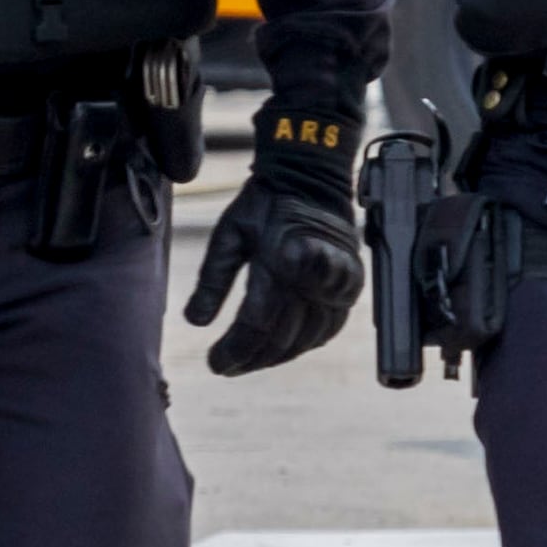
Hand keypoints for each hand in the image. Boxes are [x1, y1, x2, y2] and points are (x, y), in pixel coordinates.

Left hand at [185, 102, 368, 375]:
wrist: (314, 178)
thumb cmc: (265, 204)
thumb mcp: (229, 233)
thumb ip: (213, 278)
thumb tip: (195, 321)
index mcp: (280, 261)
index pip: (258, 323)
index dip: (235, 350)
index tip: (215, 364)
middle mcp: (314, 276)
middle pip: (282, 337)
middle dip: (251, 359)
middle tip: (226, 368)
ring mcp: (338, 283)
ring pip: (307, 339)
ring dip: (276, 357)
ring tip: (248, 362)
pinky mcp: (351, 286)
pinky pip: (328, 328)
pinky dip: (304, 344)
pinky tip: (281, 350)